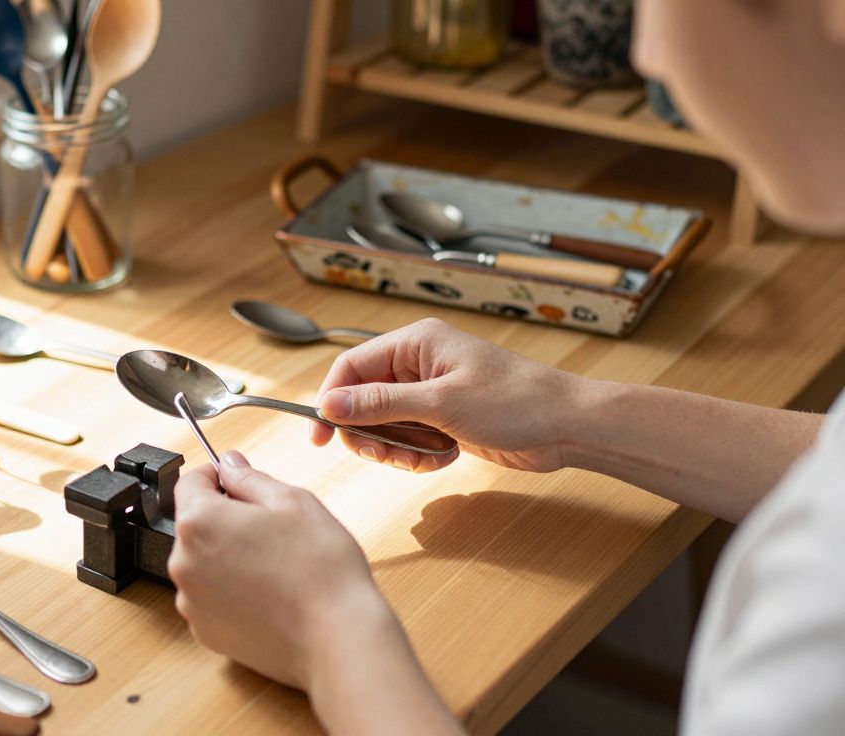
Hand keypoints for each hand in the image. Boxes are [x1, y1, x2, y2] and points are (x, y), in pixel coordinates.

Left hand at [168, 452, 402, 689]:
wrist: (336, 638)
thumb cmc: (319, 568)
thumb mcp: (292, 500)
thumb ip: (249, 478)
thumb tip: (228, 464)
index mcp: (200, 522)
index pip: (190, 482)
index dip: (216, 476)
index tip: (236, 481)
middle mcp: (184, 563)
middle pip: (196, 525)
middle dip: (226, 519)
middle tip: (271, 529)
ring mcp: (191, 602)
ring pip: (203, 562)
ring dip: (227, 556)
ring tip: (273, 566)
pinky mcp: (205, 631)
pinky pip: (211, 597)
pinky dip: (231, 591)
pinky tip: (267, 594)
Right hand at [313, 318, 586, 472]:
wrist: (568, 427)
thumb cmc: (515, 402)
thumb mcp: (440, 404)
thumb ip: (379, 404)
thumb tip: (328, 405)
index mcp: (415, 343)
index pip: (350, 368)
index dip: (330, 401)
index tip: (320, 437)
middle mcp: (418, 363)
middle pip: (362, 400)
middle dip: (371, 433)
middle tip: (389, 456)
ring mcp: (431, 392)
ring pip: (384, 425)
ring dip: (397, 449)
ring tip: (426, 458)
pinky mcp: (444, 418)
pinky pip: (409, 439)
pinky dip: (419, 455)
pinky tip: (445, 456)